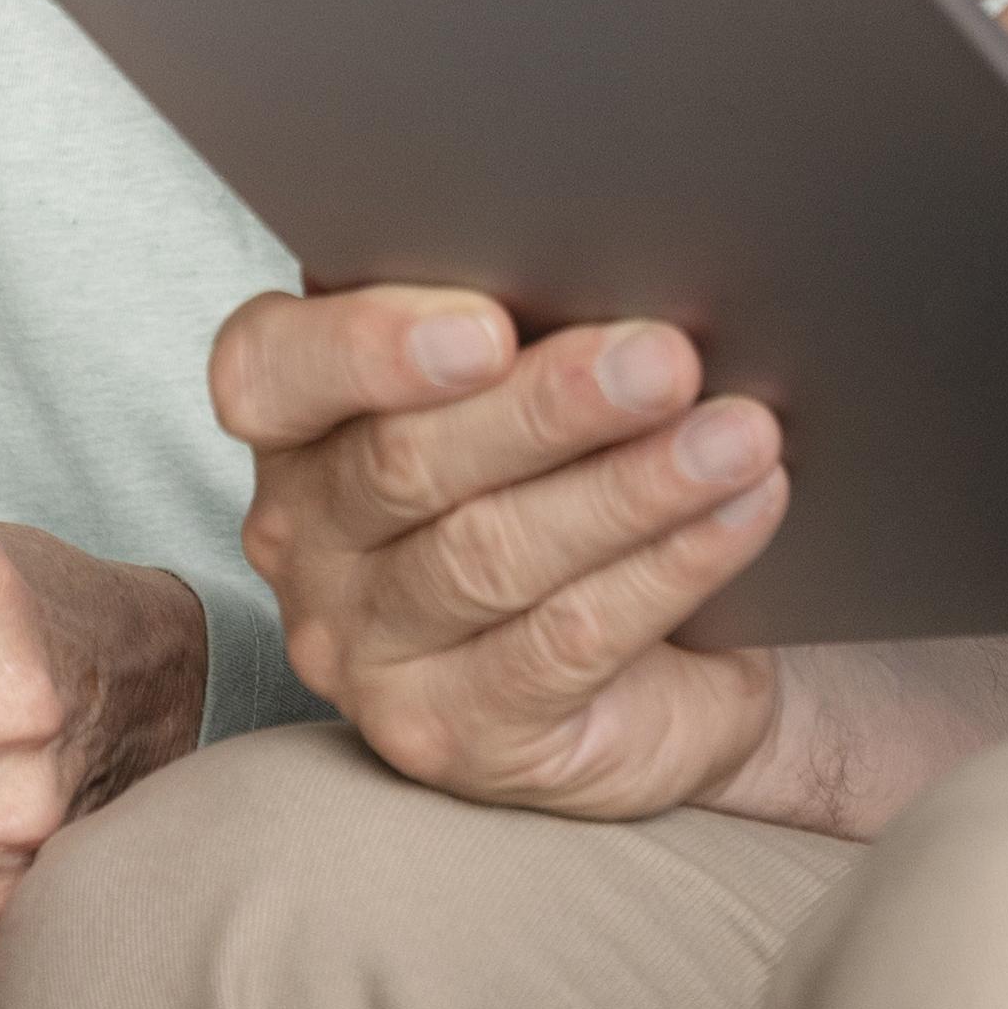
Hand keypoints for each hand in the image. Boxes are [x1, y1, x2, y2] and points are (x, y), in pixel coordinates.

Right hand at [210, 286, 788, 817]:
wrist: (660, 656)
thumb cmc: (573, 480)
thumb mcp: (531, 391)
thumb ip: (524, 332)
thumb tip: (620, 273)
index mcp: (298, 424)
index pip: (268, 371)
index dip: (367, 346)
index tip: (489, 326)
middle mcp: (306, 542)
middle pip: (404, 462)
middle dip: (550, 406)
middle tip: (669, 359)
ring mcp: (365, 652)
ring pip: (490, 555)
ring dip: (632, 488)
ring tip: (738, 435)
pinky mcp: (452, 735)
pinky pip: (564, 641)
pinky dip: (666, 567)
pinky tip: (739, 511)